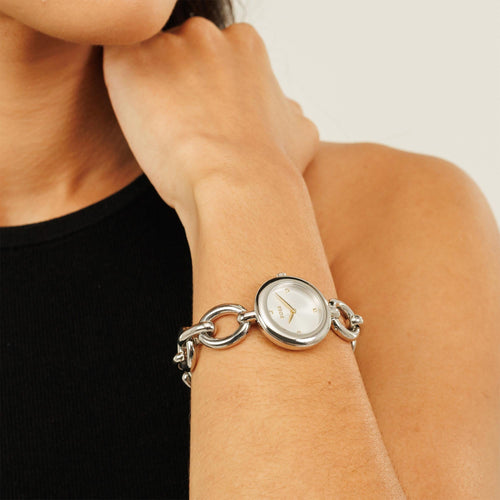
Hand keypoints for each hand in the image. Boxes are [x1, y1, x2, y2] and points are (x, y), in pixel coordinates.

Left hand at [102, 17, 319, 209]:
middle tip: (183, 128)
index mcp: (246, 44)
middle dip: (179, 85)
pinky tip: (142, 127)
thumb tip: (286, 109)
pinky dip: (124, 96)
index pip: (215, 57)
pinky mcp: (128, 64)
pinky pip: (117, 71)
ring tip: (164, 135)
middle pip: (182, 53)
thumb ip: (287, 108)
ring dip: (151, 92)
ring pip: (148, 63)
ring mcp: (166, 45)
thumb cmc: (272, 167)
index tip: (208, 121)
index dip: (207, 91)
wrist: (239, 185)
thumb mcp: (301, 130)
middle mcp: (206, 33)